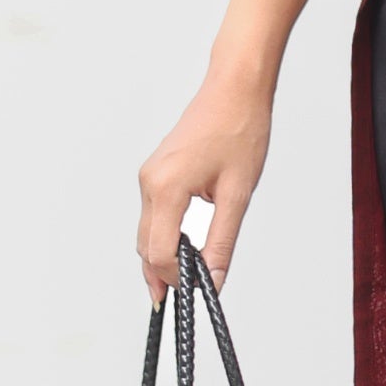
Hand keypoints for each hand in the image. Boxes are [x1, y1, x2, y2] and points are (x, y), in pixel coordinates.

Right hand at [137, 70, 272, 295]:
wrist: (235, 89)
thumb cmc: (239, 130)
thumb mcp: (238, 194)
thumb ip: (223, 241)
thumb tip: (214, 279)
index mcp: (167, 188)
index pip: (160, 253)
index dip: (176, 279)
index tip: (196, 291)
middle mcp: (150, 182)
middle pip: (145, 246)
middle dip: (162, 274)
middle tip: (181, 297)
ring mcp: (149, 175)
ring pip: (147, 231)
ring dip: (162, 255)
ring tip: (185, 276)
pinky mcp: (156, 171)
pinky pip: (152, 213)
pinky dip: (163, 234)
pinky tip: (183, 245)